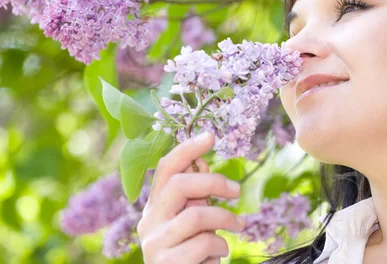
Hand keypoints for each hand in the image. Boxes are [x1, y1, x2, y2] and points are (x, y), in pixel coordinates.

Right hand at [137, 132, 244, 263]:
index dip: (187, 148)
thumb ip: (195, 196)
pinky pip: (204, 243)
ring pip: (196, 215)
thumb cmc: (191, 255)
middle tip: (236, 190)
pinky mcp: (165, 263)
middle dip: (213, 182)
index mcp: (154, 206)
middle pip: (179, 184)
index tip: (210, 135)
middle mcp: (148, 221)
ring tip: (237, 227)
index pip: (165, 168)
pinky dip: (220, 246)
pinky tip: (218, 254)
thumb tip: (203, 163)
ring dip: (224, 219)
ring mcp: (154, 243)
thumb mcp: (192, 222)